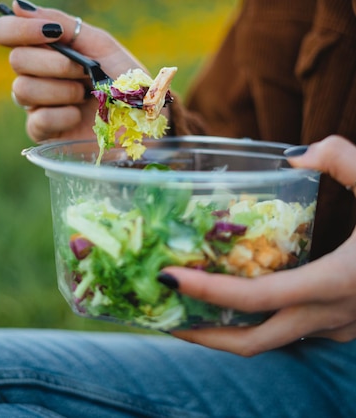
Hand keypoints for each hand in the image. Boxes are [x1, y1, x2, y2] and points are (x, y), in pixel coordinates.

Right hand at [0, 0, 144, 141]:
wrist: (147, 123)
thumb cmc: (128, 82)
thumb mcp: (102, 46)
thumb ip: (64, 24)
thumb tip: (17, 5)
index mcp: (48, 50)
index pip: (6, 32)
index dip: (18, 29)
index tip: (52, 33)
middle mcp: (38, 75)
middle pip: (16, 60)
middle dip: (55, 64)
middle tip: (83, 72)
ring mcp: (39, 104)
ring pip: (22, 90)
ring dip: (61, 90)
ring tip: (85, 95)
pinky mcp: (45, 133)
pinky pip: (35, 120)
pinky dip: (62, 115)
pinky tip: (79, 116)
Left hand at [162, 135, 355, 354]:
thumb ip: (342, 158)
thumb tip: (296, 156)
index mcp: (337, 283)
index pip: (256, 298)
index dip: (207, 290)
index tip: (168, 275)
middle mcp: (333, 315)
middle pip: (253, 341)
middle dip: (201, 333)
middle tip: (160, 310)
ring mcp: (341, 326)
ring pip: (273, 341)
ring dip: (227, 329)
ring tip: (191, 305)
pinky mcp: (347, 323)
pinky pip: (293, 330)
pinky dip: (258, 321)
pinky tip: (243, 295)